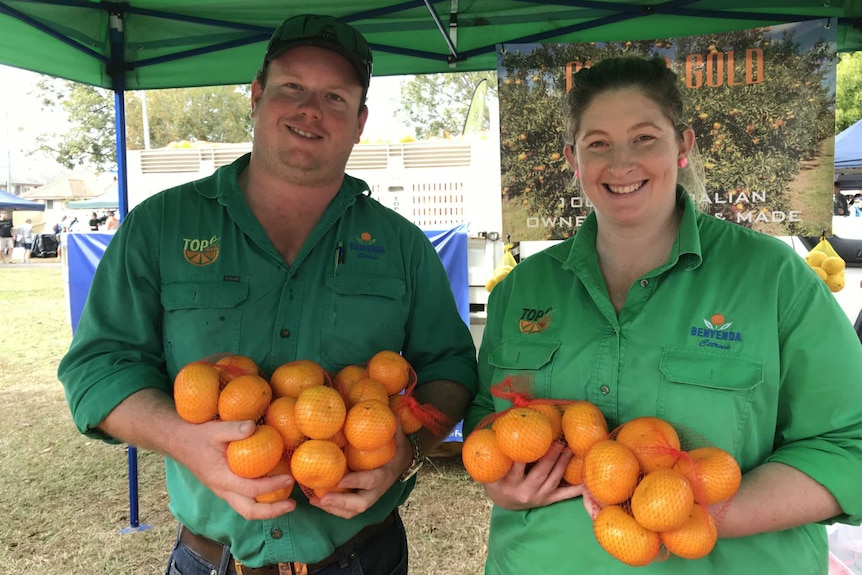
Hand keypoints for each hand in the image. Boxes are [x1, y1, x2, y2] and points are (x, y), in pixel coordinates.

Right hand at [174, 419, 296, 519]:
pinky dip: (261, 500)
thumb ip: (234, 428)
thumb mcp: (215, 428)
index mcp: (220, 478)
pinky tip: (274, 489)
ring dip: (268, 509)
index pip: (250, 489)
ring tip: (287, 501)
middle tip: (292, 504)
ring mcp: (223, 491)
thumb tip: (253, 427)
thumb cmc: (198, 435)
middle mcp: (222, 490)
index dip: (272, 486)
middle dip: (273, 512)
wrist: (179, 441)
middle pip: (249, 512)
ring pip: (246, 510)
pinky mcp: (225, 488)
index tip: (289, 478)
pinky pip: (244, 500)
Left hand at [311, 430, 412, 518]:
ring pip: (352, 511)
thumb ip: (393, 427)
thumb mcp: (398, 439)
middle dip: (341, 503)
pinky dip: (332, 508)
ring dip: (333, 509)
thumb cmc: (397, 450)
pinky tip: (315, 500)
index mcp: (385, 474)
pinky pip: (347, 510)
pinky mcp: (360, 498)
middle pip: (360, 504)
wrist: (402, 464)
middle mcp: (377, 490)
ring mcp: (368, 497)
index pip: (372, 480)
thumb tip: (391, 411)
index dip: (357, 481)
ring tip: (314, 501)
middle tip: (323, 498)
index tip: (340, 480)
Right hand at [483, 442, 584, 509]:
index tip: (533, 440)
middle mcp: (524, 492)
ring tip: (570, 449)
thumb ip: (500, 451)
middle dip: (551, 457)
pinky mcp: (547, 501)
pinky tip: (586, 481)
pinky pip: (564, 495)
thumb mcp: (494, 467)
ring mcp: (538, 497)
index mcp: (508, 483)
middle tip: (559, 442)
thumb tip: (508, 426)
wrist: (503, 501)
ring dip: (563, 464)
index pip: (518, 467)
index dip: (526, 454)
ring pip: (553, 480)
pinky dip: (576, 489)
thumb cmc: (497, 478)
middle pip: (540, 473)